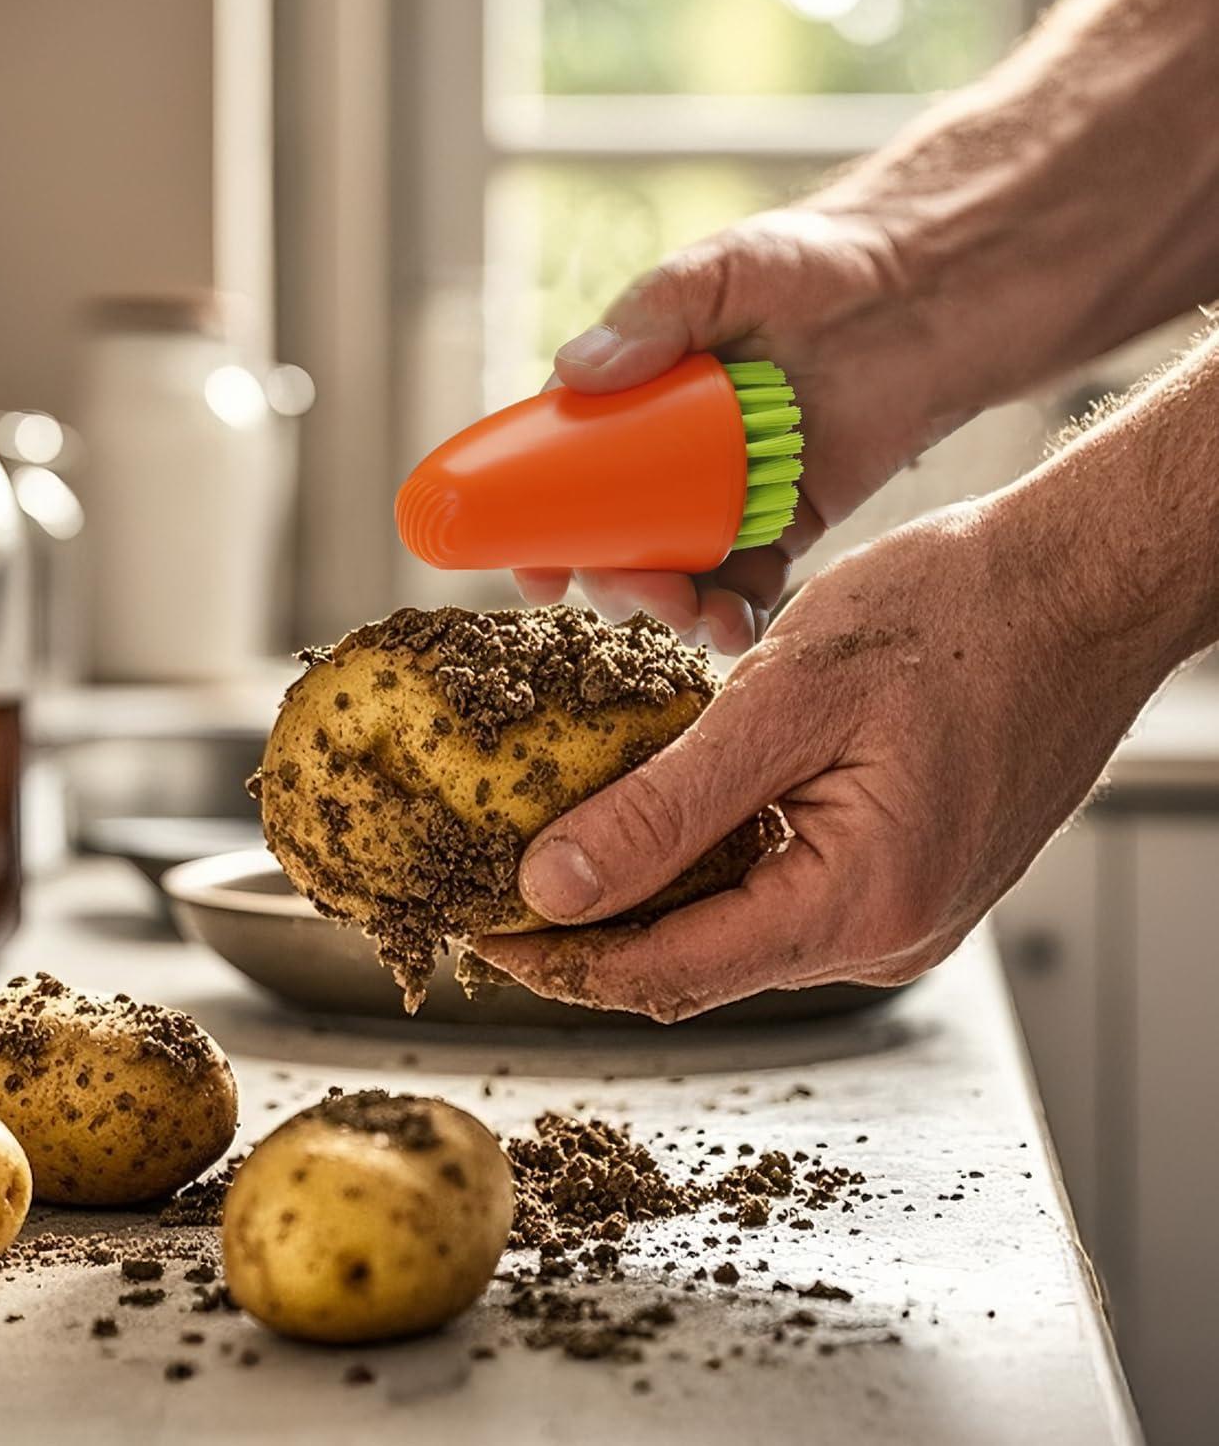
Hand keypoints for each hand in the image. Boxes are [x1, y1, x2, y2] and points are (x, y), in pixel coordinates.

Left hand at [479, 494, 1158, 1021]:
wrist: (1081, 587)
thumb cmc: (958, 618)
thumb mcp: (786, 700)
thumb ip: (666, 810)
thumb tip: (556, 888)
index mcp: (859, 907)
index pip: (668, 975)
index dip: (561, 963)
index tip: (480, 933)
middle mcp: (885, 936)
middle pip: (697, 965)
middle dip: (591, 936)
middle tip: (495, 886)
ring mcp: (902, 914)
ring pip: (736, 931)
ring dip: (647, 899)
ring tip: (556, 850)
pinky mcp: (905, 878)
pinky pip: (782, 895)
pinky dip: (709, 869)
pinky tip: (658, 824)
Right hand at [516, 207, 964, 652]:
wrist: (929, 285)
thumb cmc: (816, 259)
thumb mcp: (719, 270)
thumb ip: (651, 318)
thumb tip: (573, 374)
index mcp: (635, 399)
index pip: (566, 470)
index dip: (539, 528)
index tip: (533, 574)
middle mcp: (671, 455)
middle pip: (615, 539)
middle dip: (609, 582)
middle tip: (624, 592)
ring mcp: (727, 495)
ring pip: (676, 573)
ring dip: (666, 609)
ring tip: (681, 613)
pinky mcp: (788, 523)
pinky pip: (749, 585)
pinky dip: (734, 616)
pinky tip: (730, 626)